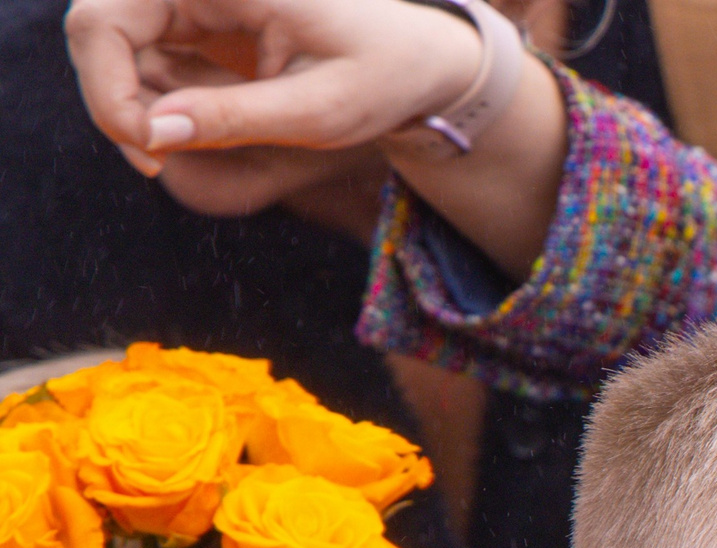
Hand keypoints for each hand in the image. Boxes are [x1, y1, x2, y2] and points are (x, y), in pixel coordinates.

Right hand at [66, 0, 481, 173]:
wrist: (421, 59)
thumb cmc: (385, 74)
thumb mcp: (321, 108)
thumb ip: (236, 118)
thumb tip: (153, 134)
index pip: (103, 18)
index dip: (105, 89)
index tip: (150, 151)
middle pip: (98, 28)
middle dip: (115, 100)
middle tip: (158, 164)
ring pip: (116, 46)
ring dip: (139, 104)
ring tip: (205, 141)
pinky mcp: (196, 17)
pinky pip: (146, 56)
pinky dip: (160, 100)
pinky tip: (208, 125)